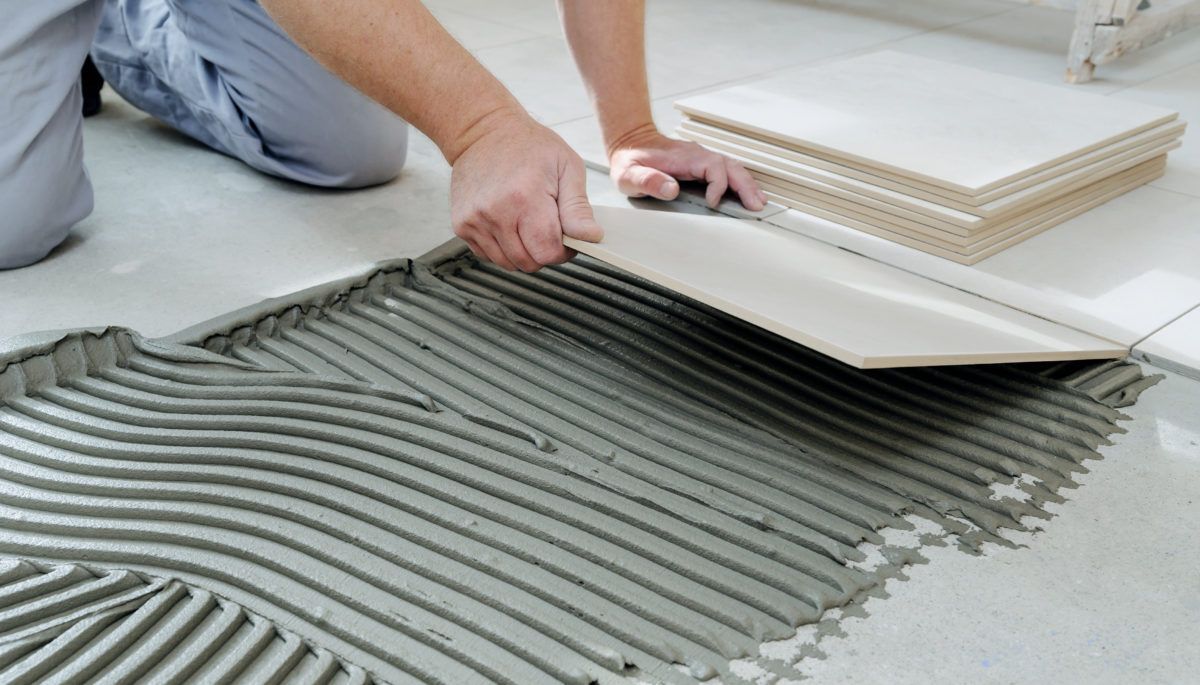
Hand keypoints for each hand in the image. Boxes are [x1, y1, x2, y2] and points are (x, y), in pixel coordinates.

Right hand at [450, 112, 602, 271]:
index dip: (563, 250)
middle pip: (528, 262)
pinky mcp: (461, 225)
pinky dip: (503, 247)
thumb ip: (578, 208)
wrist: (484, 131)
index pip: (548, 252)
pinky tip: (508, 222)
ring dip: (523, 251)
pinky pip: (489, 255)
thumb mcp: (567, 167)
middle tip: (547, 226)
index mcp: (525, 198)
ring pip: (508, 263)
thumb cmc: (529, 146)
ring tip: (526, 222)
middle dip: (543, 251)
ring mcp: (474, 221)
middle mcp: (496, 213)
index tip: (565, 235)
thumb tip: (591, 237)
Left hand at [608, 124, 766, 210]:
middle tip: (755, 205)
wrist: (630, 141)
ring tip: (759, 202)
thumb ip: (648, 180)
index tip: (713, 202)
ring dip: (747, 184)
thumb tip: (671, 189)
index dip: (718, 184)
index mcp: (682, 157)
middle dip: (745, 185)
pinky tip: (748, 193)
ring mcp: (701, 158)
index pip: (712, 166)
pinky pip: (727, 170)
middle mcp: (696, 155)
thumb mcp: (629, 174)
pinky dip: (740, 181)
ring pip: (732, 167)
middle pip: (730, 166)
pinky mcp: (702, 163)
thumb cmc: (629, 159)